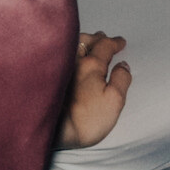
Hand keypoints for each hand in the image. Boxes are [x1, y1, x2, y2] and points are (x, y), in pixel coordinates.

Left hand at [61, 31, 132, 147]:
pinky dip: (69, 51)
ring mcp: (56, 67)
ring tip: (88, 44)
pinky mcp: (46, 76)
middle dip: (97, 38)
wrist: (53, 130)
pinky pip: (59, 54)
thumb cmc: (85, 119)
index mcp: (91, 64)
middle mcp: (72, 61)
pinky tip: (70, 57)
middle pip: (85, 40)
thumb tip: (123, 64)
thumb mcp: (115, 101)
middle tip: (104, 38)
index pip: (105, 46)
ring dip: (82, 42)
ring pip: (71, 46)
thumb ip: (121, 80)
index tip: (120, 42)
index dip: (114, 42)